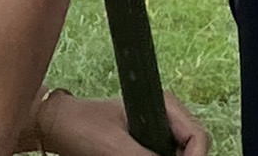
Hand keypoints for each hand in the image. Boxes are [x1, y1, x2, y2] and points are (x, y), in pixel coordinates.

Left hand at [41, 90, 209, 155]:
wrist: (58, 126)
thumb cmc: (82, 128)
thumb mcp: (114, 148)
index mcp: (164, 106)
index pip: (198, 137)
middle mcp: (167, 116)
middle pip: (193, 149)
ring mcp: (159, 129)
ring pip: (179, 154)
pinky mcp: (148, 143)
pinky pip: (165, 155)